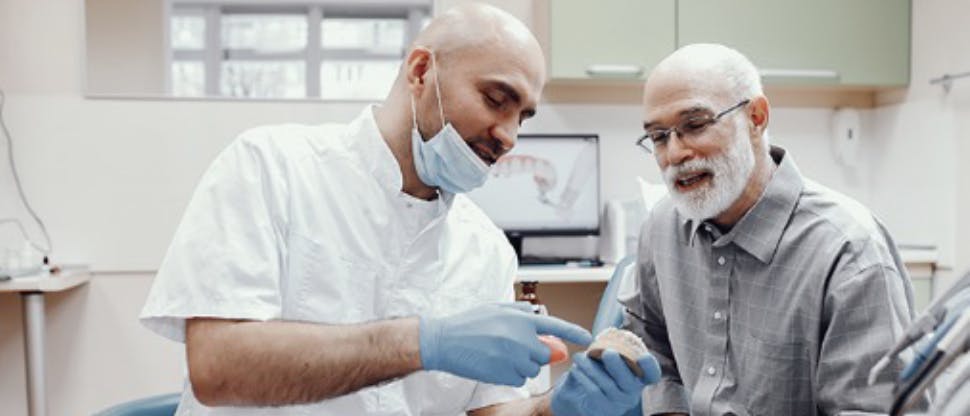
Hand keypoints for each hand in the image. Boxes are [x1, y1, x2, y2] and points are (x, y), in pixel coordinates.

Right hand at [419, 303, 591, 385]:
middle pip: (544, 354)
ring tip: (498, 354)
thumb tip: (540, 319)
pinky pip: (518, 380)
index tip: (588, 337)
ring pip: (531, 369)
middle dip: (534, 354)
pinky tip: (494, 364)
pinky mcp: (504, 373)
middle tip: (512, 348)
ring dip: (521, 365)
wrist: (444, 340)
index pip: (555, 326)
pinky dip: (510, 375)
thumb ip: (521, 313)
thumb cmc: (469, 323)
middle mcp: (520, 337)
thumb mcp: (496, 308)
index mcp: (520, 318)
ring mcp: (513, 357)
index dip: (574, 332)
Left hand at [550, 350, 660, 415]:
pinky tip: (575, 370)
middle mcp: (632, 392)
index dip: (650, 366)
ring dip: (591, 368)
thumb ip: (613, 342)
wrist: (577, 398)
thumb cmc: (596, 372)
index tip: (643, 357)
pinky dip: (584, 378)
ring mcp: (618, 403)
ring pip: (607, 384)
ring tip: (578, 357)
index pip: (652, 374)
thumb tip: (615, 314)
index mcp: (638, 377)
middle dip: (618, 365)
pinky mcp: (603, 410)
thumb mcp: (606, 358)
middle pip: (629, 380)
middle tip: (608, 352)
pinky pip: (593, 392)